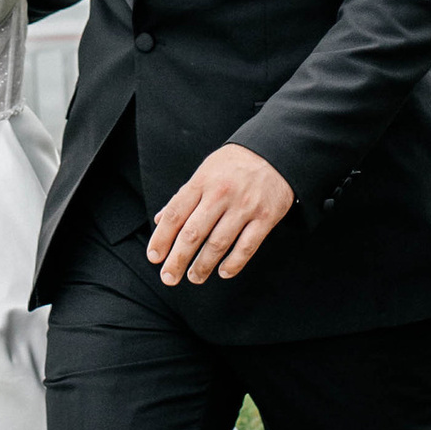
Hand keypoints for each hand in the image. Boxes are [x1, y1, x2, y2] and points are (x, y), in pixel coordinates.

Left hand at [148, 144, 294, 286]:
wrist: (276, 152)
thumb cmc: (233, 165)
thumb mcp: (205, 172)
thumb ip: (183, 197)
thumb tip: (160, 221)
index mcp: (202, 182)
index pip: (175, 215)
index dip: (161, 238)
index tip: (154, 257)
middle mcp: (221, 194)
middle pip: (193, 233)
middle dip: (177, 260)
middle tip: (168, 278)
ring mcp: (244, 206)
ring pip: (218, 243)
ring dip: (203, 265)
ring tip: (194, 277)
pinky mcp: (266, 217)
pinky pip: (247, 246)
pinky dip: (234, 263)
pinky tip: (223, 272)